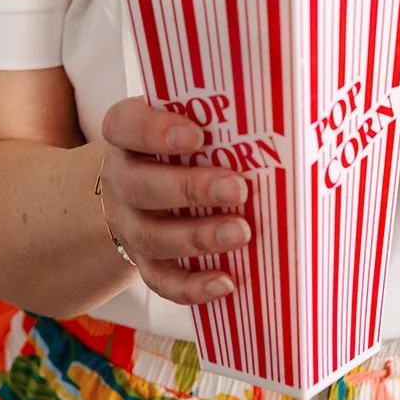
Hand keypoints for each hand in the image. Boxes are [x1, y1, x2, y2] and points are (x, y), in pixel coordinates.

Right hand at [100, 98, 250, 305]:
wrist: (135, 191)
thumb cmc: (173, 147)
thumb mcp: (180, 121)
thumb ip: (214, 117)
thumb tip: (279, 113)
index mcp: (126, 136)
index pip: (125, 125)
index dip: (155, 131)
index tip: (197, 134)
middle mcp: (120, 180)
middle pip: (141, 187)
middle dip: (190, 189)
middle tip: (237, 188)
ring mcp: (128, 224)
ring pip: (152, 237)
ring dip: (199, 237)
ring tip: (241, 232)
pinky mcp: (141, 261)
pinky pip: (160, 279)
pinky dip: (192, 285)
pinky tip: (226, 281)